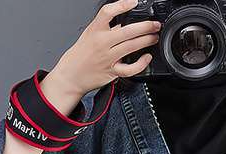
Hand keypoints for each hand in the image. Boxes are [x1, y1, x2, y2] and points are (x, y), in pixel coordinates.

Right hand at [44, 0, 161, 101]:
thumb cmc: (80, 55)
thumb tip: (125, 23)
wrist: (71, 75)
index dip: (122, 5)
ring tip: (154, 37)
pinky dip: (141, 63)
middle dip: (145, 26)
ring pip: (131, 47)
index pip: (108, 12)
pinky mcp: (112, 72)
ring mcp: (107, 58)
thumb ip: (107, 29)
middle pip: (127, 31)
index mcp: (95, 30)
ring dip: (146, 40)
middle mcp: (102, 43)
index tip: (134, 2)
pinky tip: (147, 58)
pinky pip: (130, 69)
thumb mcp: (90, 35)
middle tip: (154, 25)